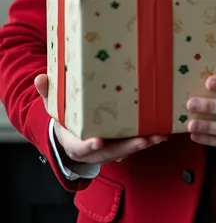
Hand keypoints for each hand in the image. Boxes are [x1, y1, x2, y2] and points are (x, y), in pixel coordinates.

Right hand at [34, 74, 166, 164]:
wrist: (71, 133)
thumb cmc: (64, 117)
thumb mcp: (53, 105)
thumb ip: (48, 92)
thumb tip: (40, 78)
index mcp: (74, 141)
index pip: (80, 147)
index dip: (88, 145)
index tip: (97, 141)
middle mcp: (93, 150)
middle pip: (110, 152)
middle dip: (127, 147)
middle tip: (142, 140)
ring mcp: (108, 149)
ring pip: (126, 150)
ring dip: (142, 145)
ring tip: (158, 136)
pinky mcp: (120, 145)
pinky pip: (134, 145)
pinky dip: (147, 140)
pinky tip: (161, 133)